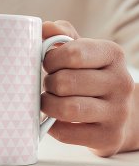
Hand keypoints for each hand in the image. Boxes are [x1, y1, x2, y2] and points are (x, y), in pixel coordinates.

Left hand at [41, 20, 135, 156]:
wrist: (118, 110)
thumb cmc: (88, 72)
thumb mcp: (79, 47)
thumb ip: (59, 33)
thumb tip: (45, 28)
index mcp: (112, 54)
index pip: (73, 54)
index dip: (51, 59)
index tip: (47, 63)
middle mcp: (120, 82)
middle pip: (66, 82)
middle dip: (48, 83)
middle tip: (49, 84)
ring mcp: (118, 112)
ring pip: (67, 108)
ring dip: (48, 104)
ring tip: (48, 100)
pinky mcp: (110, 137)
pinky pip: (67, 133)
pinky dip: (52, 126)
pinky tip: (53, 119)